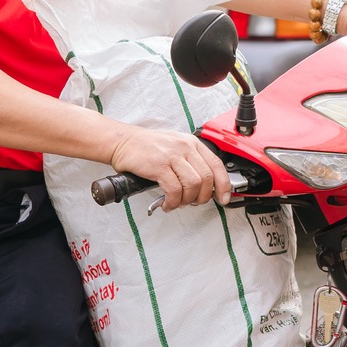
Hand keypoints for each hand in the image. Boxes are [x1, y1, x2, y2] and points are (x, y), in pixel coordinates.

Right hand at [108, 128, 232, 210]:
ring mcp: (172, 156)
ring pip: (193, 185)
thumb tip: (206, 186)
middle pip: (207, 178)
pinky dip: (172, 202)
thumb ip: (191, 162)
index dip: (224, 185)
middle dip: (202, 197)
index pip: (217, 165)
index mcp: (192, 143)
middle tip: (192, 202)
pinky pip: (174, 190)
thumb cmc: (147, 147)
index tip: (223, 198)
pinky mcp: (159, 166)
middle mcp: (185, 147)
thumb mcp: (175, 147)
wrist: (123, 142)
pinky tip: (167, 203)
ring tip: (176, 203)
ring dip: (186, 201)